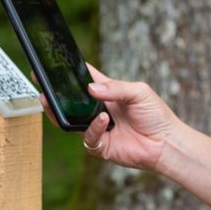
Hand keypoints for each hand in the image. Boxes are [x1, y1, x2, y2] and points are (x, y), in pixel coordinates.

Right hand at [40, 63, 178, 172]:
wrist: (166, 143)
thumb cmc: (156, 115)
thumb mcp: (139, 92)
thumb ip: (116, 88)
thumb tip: (91, 89)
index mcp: (108, 93)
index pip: (85, 79)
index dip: (70, 72)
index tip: (54, 64)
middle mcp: (99, 110)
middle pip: (71, 101)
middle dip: (56, 94)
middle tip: (44, 84)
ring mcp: (98, 128)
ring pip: (71, 121)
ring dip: (62, 111)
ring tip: (54, 101)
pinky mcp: (101, 146)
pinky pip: (88, 137)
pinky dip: (93, 128)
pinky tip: (103, 121)